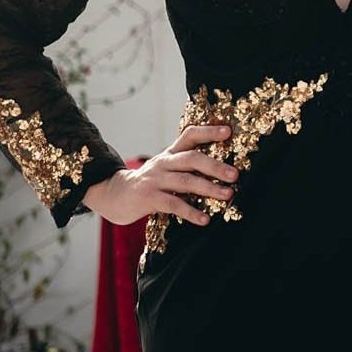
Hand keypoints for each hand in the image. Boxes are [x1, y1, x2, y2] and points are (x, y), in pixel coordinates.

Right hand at [84, 123, 237, 226]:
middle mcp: (164, 162)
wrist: (116, 195)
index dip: (208, 131)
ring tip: (228, 195)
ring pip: (185, 181)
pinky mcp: (148, 198)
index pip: (190, 134)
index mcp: (171, 153)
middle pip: (192, 158)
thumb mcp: (167, 168)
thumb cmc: (151, 182)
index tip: (228, 131)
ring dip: (209, 188)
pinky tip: (204, 219)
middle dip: (215, 166)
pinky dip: (190, 212)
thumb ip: (188, 165)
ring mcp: (155, 179)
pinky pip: (173, 204)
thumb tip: (223, 169)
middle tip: (235, 175)